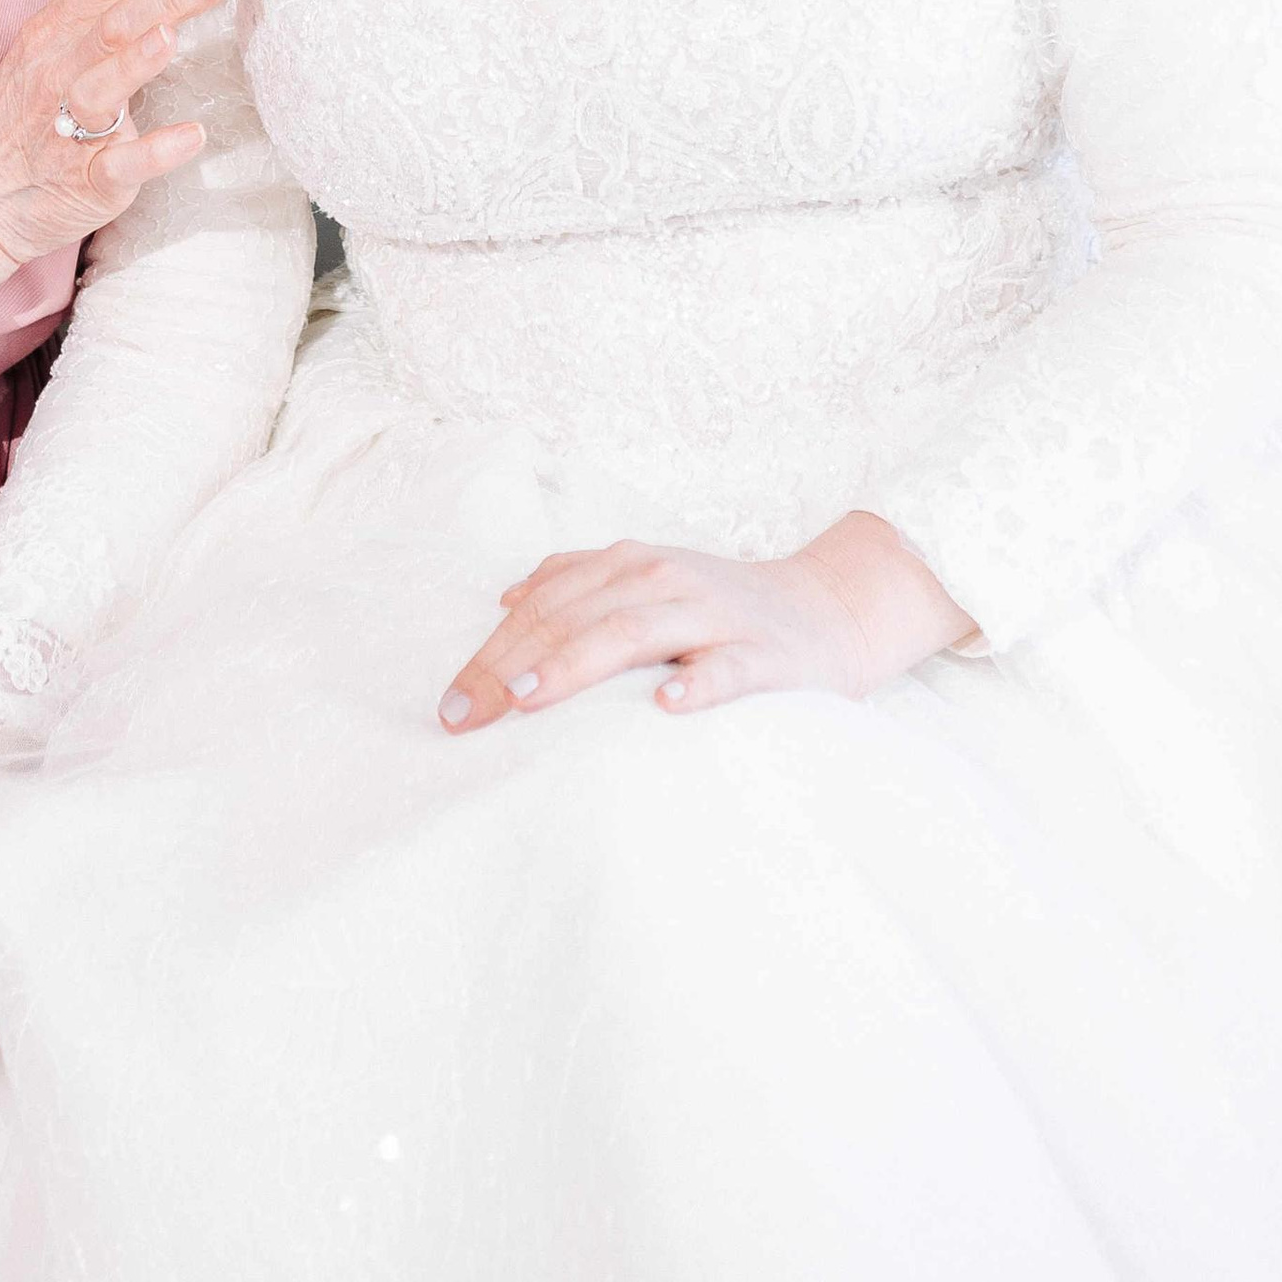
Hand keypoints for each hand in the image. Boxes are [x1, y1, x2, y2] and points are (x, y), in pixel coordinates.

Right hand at [0, 0, 224, 300]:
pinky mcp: (85, 181)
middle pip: (113, 24)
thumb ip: (100, 14)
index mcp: (55, 33)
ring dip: (137, 62)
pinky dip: (155, 151)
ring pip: (102, 88)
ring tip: (169, 37)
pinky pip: (119, 164)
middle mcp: (58, 73)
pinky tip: (193, 136)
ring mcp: (67, 129)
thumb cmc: (23, 117)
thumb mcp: (48, 52)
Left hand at [438, 512, 976, 729]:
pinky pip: (726, 670)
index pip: (544, 607)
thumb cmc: (723, 607)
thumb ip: (580, 581)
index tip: (451, 706)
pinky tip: (666, 705)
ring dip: (575, 663)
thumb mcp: (646, 581)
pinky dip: (696, 684)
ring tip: (527, 696)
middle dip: (510, 666)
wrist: (830, 609)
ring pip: (634, 633)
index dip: (491, 652)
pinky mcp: (765, 656)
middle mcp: (664, 580)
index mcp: (629, 565)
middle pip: (572, 620)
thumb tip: (505, 596)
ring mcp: (714, 616)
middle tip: (466, 716)